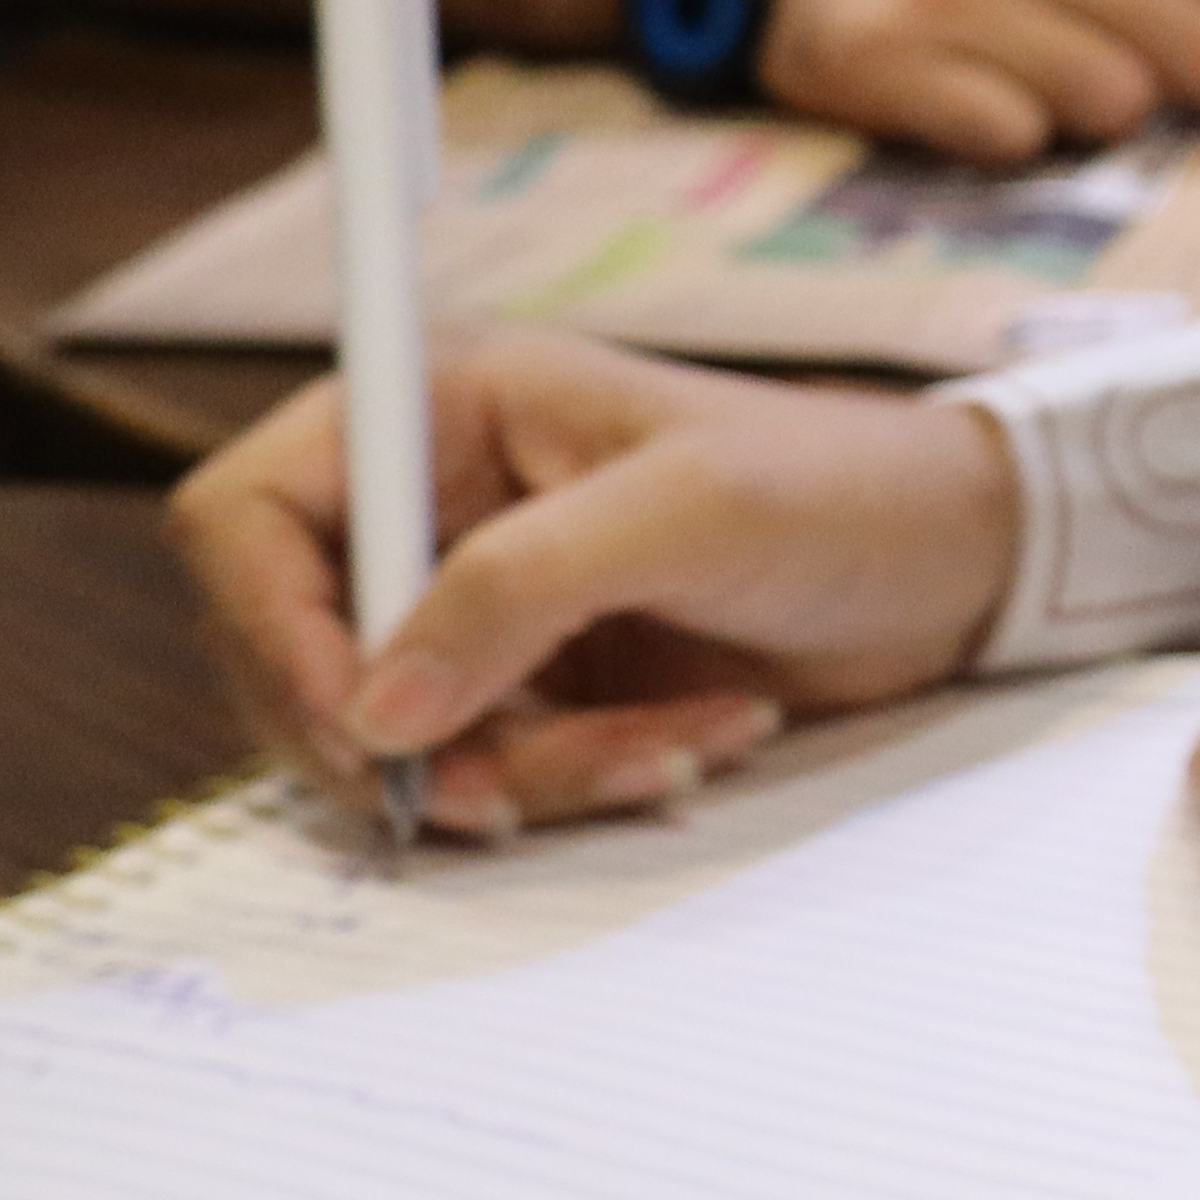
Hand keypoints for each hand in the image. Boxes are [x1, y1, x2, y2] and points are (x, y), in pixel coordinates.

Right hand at [174, 329, 1021, 838]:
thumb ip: (518, 589)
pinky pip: (491, 769)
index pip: (247, 516)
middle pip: (301, 654)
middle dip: (410, 740)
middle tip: (513, 790)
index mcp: (440, 409)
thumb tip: (378, 707)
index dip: (271, 630)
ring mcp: (479, 602)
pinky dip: (579, 781)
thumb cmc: (834, 490)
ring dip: (527, 772)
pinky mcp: (535, 681)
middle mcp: (435, 504)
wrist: (953, 563)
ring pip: (405, 737)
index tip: (365, 729)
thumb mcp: (685, 513)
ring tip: (670, 742)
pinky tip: (695, 740)